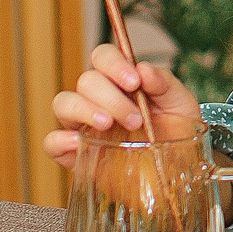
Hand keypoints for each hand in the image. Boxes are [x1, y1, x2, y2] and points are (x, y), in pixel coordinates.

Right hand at [45, 43, 203, 168]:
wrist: (176, 174)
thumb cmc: (177, 133)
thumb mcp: (180, 104)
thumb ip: (165, 83)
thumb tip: (143, 68)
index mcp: (122, 82)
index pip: (103, 57)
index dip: (114, 63)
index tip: (134, 82)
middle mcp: (99, 100)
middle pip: (86, 81)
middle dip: (109, 96)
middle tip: (134, 118)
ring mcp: (85, 127)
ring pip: (63, 104)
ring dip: (84, 110)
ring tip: (107, 125)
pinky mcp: (77, 156)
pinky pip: (52, 143)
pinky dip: (60, 140)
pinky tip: (79, 143)